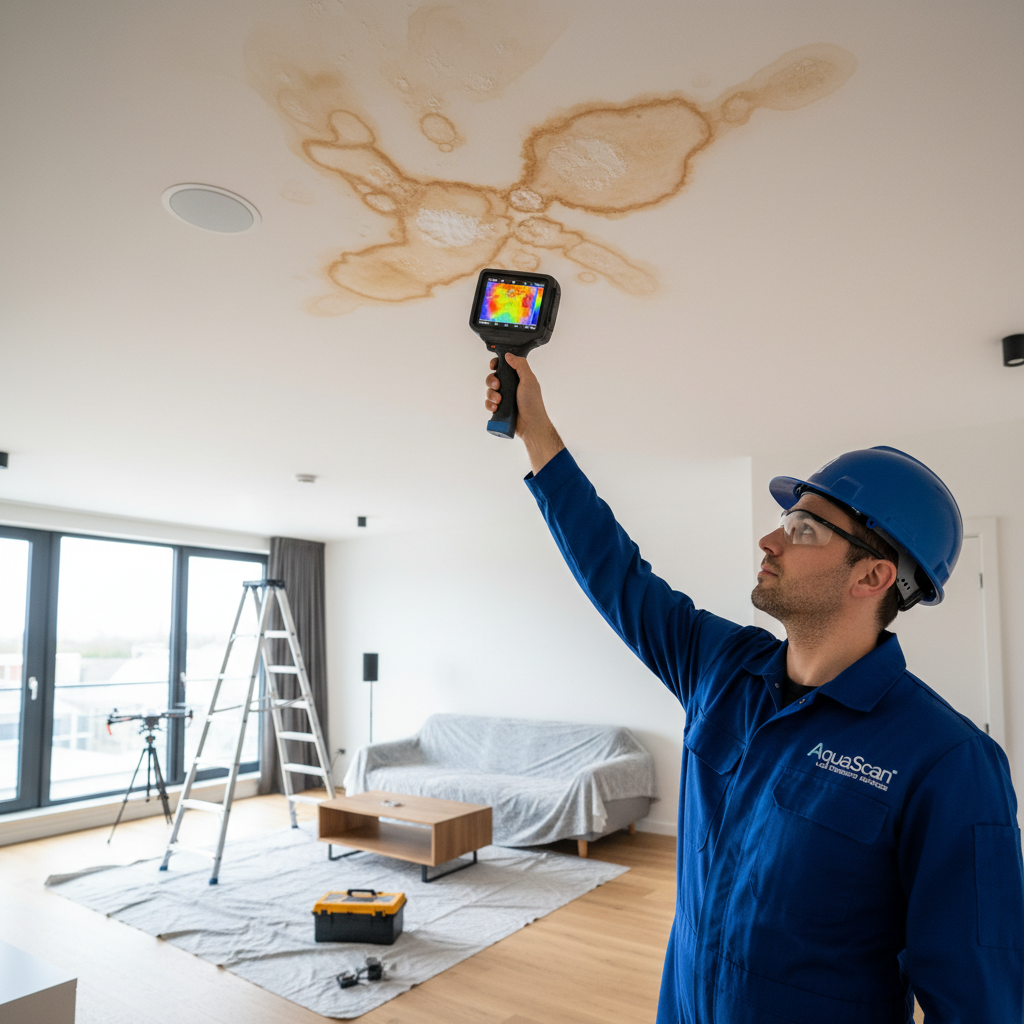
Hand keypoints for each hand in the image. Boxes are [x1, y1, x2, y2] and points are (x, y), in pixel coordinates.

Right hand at [485, 353, 563, 473]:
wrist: (531, 424)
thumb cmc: (532, 402)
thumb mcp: (529, 380)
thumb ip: (520, 365)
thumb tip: (508, 355)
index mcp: (517, 377)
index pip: (503, 366)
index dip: (496, 364)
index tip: (493, 366)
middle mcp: (510, 386)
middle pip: (493, 377)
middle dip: (492, 381)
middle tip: (497, 386)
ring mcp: (504, 398)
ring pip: (489, 391)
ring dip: (491, 395)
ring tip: (499, 401)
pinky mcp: (499, 409)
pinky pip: (488, 403)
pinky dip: (489, 405)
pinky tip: (495, 408)